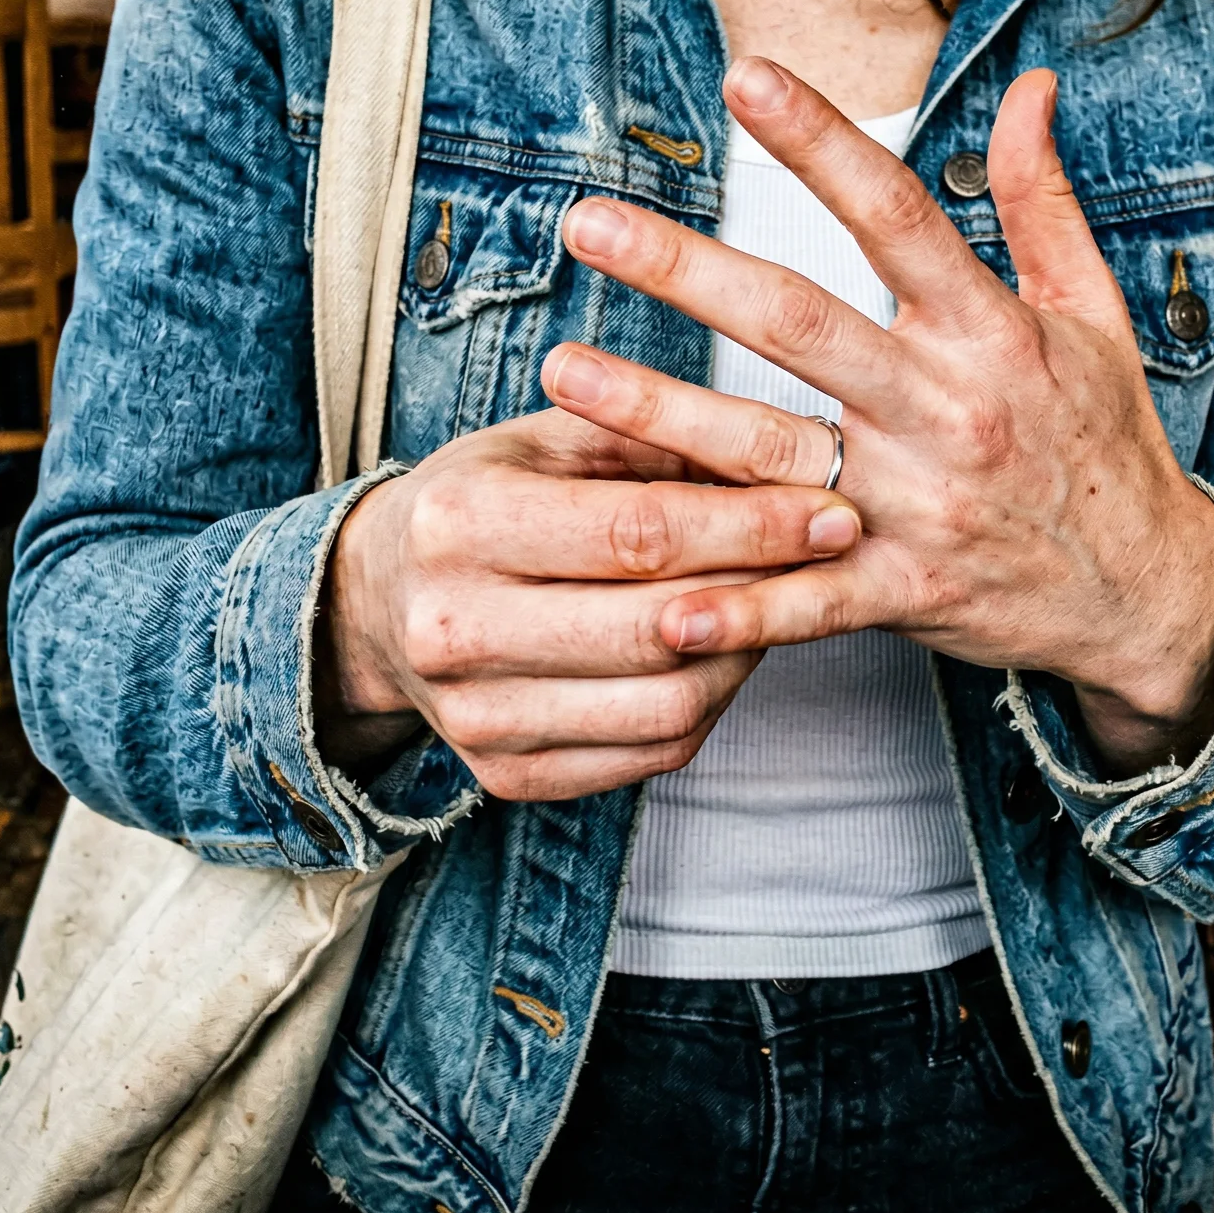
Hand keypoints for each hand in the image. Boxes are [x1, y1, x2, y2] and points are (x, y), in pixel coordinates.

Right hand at [321, 409, 860, 800]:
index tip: (833, 510)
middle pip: (656, 626)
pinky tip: (729, 652)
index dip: (752, 526)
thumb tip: (790, 444)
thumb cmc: (482, 500)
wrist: (378, 603)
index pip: (639, 532)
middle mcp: (455, 628)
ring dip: (749, 652)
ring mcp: (476, 716)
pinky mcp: (505, 774)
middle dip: (767, 587)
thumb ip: (657, 437)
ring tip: (784, 601)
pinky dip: (712, 704)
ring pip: (665, 704)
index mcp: (460, 522)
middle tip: (835, 553)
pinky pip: (649, 753)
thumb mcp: (547, 440)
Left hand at [543, 61, 1213, 777]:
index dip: (821, 142)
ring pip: (770, 454)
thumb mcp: (1094, 311)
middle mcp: (945, 408)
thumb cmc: (1107, 440)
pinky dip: (737, 609)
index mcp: (989, 330)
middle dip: (689, 271)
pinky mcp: (904, 590)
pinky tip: (658, 602)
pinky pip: (807, 600)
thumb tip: (1031, 85)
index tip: (745, 78)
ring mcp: (919, 505)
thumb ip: (1043, 199)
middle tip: (591, 223)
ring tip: (564, 372)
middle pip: (801, 324)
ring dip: (659, 416)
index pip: (896, 214)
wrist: (1149, 595)